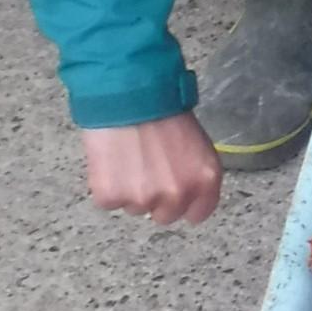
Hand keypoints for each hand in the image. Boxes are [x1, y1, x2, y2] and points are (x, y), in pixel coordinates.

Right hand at [83, 112, 222, 226]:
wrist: (129, 94)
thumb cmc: (163, 108)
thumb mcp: (196, 141)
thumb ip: (194, 171)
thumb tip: (185, 189)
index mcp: (205, 179)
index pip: (198, 213)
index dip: (185, 204)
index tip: (175, 195)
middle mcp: (178, 194)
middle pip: (165, 216)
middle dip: (155, 198)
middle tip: (146, 169)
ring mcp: (143, 198)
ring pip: (135, 208)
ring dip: (129, 190)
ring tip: (128, 157)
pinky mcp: (111, 196)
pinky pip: (108, 201)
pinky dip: (106, 185)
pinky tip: (111, 160)